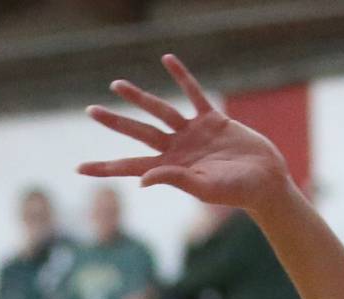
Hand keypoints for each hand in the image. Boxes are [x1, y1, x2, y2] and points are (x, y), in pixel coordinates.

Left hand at [78, 54, 290, 212]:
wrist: (266, 181)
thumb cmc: (236, 192)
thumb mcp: (204, 189)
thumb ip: (174, 179)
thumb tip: (141, 180)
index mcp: (169, 169)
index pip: (128, 167)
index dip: (103, 167)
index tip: (78, 168)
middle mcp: (175, 149)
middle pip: (138, 132)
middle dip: (114, 122)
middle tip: (90, 110)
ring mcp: (192, 133)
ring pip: (160, 110)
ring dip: (139, 97)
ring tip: (117, 85)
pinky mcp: (212, 119)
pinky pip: (193, 93)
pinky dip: (182, 76)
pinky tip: (168, 60)